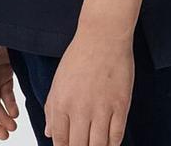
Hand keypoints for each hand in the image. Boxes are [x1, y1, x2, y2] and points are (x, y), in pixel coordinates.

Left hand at [44, 26, 134, 145]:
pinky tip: (110, 143)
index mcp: (61, 103)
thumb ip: (52, 108)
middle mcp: (80, 109)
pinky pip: (117, 136)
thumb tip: (49, 133)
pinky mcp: (121, 105)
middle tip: (83, 145)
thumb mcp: (59, 80)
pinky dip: (113, 144)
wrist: (103, 35)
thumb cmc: (80, 55)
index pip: (60, 141)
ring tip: (95, 145)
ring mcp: (102, 108)